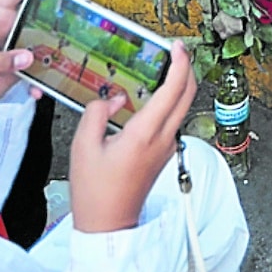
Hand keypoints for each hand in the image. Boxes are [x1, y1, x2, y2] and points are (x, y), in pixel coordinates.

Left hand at [0, 0, 63, 102]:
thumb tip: (26, 57)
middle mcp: (13, 25)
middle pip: (42, 5)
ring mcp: (22, 43)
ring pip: (49, 33)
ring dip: (64, 37)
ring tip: (78, 38)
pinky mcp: (26, 62)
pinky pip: (43, 63)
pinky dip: (47, 74)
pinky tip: (41, 86)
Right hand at [69, 40, 196, 233]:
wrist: (108, 225)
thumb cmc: (95, 192)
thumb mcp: (83, 146)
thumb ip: (97, 114)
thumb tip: (113, 99)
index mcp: (145, 133)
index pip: (174, 89)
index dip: (180, 63)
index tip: (177, 46)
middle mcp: (163, 139)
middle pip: (189, 94)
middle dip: (187, 67)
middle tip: (176, 50)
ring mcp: (166, 147)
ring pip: (184, 107)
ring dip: (180, 84)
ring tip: (164, 67)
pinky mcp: (163, 153)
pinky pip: (173, 119)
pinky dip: (171, 100)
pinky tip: (154, 95)